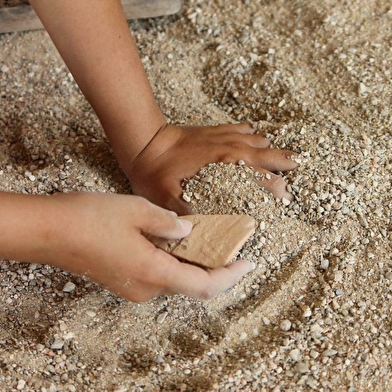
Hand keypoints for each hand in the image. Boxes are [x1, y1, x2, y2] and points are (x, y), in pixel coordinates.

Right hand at [43, 192, 253, 301]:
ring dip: (192, 260)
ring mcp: (134, 287)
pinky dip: (175, 260)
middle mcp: (146, 288)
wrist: (50, 231)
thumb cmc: (90, 219)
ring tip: (203, 233)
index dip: (231, 276)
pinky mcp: (125, 280)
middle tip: (227, 238)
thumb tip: (186, 230)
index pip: (205, 285)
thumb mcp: (137, 210)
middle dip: (213, 263)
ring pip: (176, 278)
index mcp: (154, 272)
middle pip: (192, 282)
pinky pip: (160, 274)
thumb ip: (169, 223)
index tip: (249, 262)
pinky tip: (175, 238)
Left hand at [127, 123, 297, 213]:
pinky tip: (254, 142)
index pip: (262, 177)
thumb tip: (208, 233)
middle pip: (270, 156)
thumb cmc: (157, 172)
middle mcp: (233, 148)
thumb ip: (189, 216)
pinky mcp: (218, 129)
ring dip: (270, 152)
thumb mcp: (169, 199)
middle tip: (295, 171)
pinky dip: (252, 136)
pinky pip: (244, 129)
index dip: (276, 190)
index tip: (283, 200)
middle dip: (284, 166)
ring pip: (261, 142)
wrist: (145, 142)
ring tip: (281, 160)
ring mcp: (226, 136)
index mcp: (227, 165)